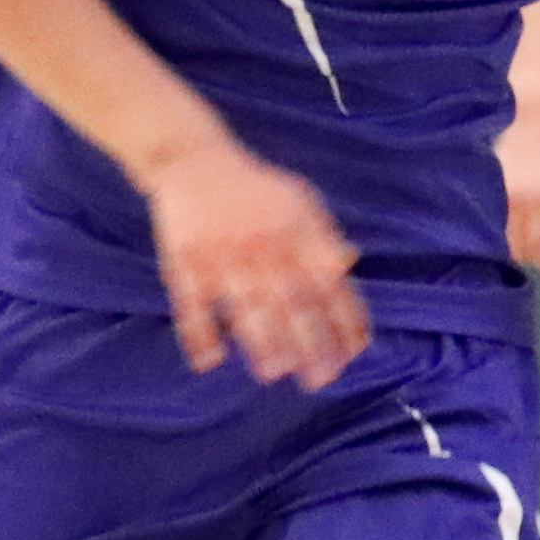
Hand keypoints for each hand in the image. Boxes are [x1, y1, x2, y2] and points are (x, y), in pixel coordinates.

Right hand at [149, 139, 364, 384]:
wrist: (194, 161)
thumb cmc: (257, 189)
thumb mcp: (302, 202)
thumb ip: (324, 237)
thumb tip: (349, 264)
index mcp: (298, 236)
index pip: (331, 285)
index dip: (345, 320)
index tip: (355, 352)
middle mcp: (265, 250)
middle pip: (292, 304)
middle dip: (310, 344)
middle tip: (322, 378)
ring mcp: (223, 258)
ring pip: (245, 309)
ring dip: (261, 344)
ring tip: (273, 373)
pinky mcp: (185, 263)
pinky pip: (192, 305)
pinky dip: (199, 334)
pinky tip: (209, 361)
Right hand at [496, 99, 539, 273]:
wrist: (534, 113)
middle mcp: (513, 200)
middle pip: (514, 249)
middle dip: (531, 257)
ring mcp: (492, 192)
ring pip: (493, 238)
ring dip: (510, 247)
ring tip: (528, 243)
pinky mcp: (478, 184)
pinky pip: (480, 219)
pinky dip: (492, 230)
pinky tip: (508, 227)